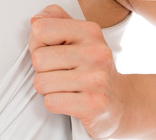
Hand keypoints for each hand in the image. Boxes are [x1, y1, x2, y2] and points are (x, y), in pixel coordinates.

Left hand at [29, 5, 129, 137]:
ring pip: (41, 83)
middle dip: (42, 71)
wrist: (119, 100)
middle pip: (38, 59)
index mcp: (90, 31)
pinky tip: (70, 100)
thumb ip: (56, 21)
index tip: (51, 52)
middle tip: (60, 74)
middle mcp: (96, 53)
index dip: (37, 44)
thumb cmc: (92, 68)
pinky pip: (51, 102)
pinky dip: (55, 104)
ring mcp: (97, 79)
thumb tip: (35, 20)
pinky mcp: (93, 104)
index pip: (40, 29)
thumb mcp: (79, 38)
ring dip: (48, 89)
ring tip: (66, 87)